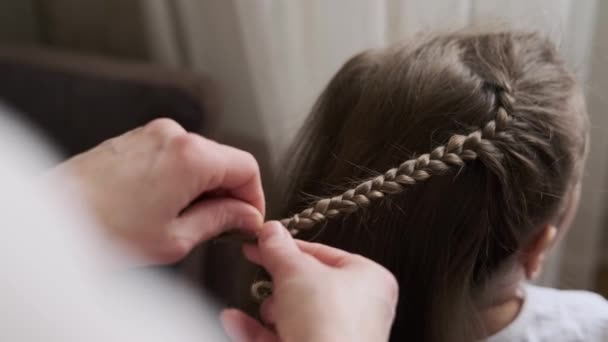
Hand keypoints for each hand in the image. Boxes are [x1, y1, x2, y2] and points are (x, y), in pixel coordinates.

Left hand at [46, 118, 264, 264]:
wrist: (49, 218)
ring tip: (185, 221)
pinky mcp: (133, 139)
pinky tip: (163, 207)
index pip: (246, 167)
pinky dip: (180, 178)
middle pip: (223, 160)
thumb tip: (244, 216)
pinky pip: (173, 155)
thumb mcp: (175, 238)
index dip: (254, 196)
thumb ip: (220, 221)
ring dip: (203, 186)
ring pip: (198, 157)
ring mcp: (150, 134)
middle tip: (221, 226)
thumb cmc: (102, 230)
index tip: (249, 218)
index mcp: (191, 156)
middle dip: (228, 192)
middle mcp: (173, 135)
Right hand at [221, 222, 397, 341]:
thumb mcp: (296, 272)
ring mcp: (338, 338)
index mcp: (370, 280)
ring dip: (271, 311)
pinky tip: (235, 321)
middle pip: (308, 287)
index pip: (324, 254)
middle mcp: (360, 311)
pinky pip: (283, 339)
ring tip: (268, 311)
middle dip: (280, 285)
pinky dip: (257, 331)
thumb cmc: (329, 326)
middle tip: (263, 273)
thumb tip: (271, 233)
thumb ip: (280, 249)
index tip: (263, 242)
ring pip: (294, 316)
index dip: (289, 246)